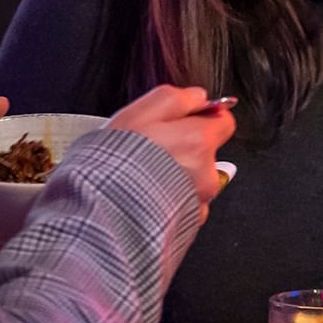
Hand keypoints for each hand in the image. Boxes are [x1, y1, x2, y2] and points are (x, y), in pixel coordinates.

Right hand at [106, 85, 236, 219]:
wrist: (99, 215)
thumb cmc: (113, 166)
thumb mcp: (137, 114)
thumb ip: (174, 99)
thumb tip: (197, 96)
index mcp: (199, 141)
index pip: (224, 122)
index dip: (205, 119)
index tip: (188, 120)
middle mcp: (207, 174)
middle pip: (208, 155)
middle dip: (186, 151)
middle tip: (152, 152)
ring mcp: (199, 203)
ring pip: (195, 183)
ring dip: (178, 179)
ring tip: (144, 179)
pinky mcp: (188, 226)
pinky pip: (185, 208)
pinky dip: (172, 203)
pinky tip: (146, 199)